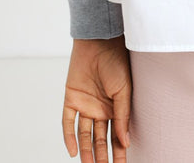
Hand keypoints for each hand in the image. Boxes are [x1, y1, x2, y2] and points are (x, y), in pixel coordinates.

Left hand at [62, 35, 131, 160]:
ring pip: (84, 135)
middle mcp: (100, 109)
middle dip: (102, 157)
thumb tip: (125, 143)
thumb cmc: (118, 61)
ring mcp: (85, 105)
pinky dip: (69, 137)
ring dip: (87, 152)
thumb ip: (122, 117)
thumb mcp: (124, 91)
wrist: (100, 42)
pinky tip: (73, 152)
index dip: (119, 152)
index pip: (116, 136)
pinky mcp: (71, 99)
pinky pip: (68, 122)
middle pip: (100, 139)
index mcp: (116, 107)